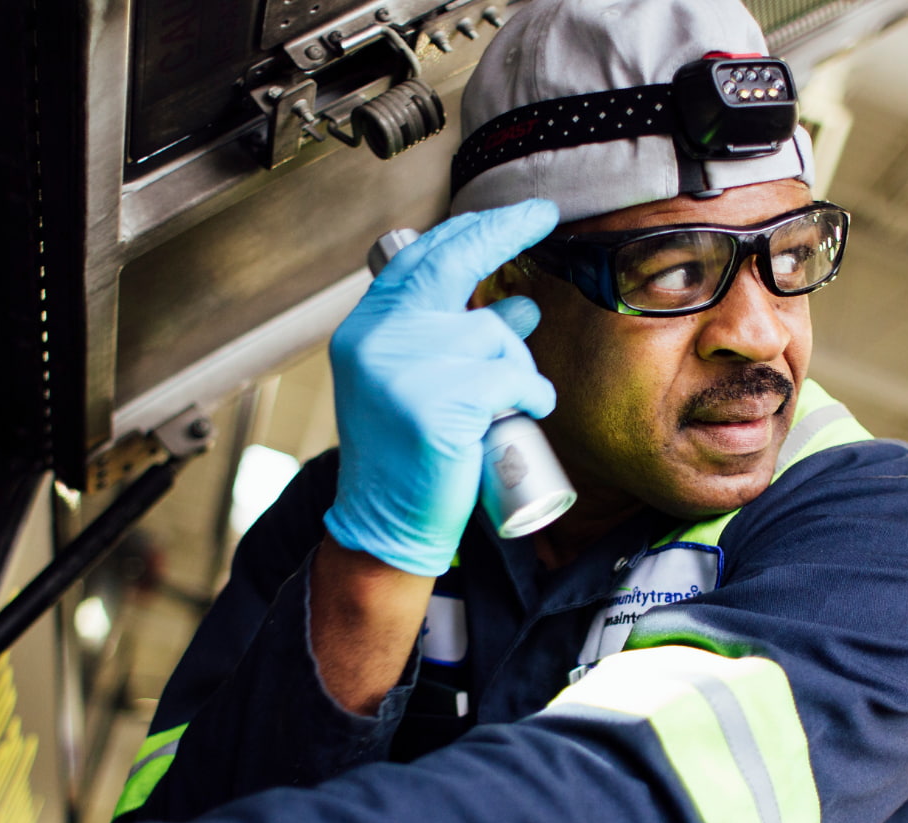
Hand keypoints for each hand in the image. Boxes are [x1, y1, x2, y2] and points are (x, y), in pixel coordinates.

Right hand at [324, 199, 559, 576]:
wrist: (387, 523)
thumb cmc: (411, 454)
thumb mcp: (426, 382)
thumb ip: (459, 339)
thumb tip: (519, 306)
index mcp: (366, 329)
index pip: (420, 259)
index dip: (471, 229)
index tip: (517, 215)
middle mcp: (376, 339)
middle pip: (452, 266)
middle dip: (503, 231)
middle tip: (542, 214)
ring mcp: (403, 370)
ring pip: (494, 335)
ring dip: (519, 366)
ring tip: (508, 405)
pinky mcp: (436, 405)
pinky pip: (512, 379)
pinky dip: (531, 396)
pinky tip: (523, 416)